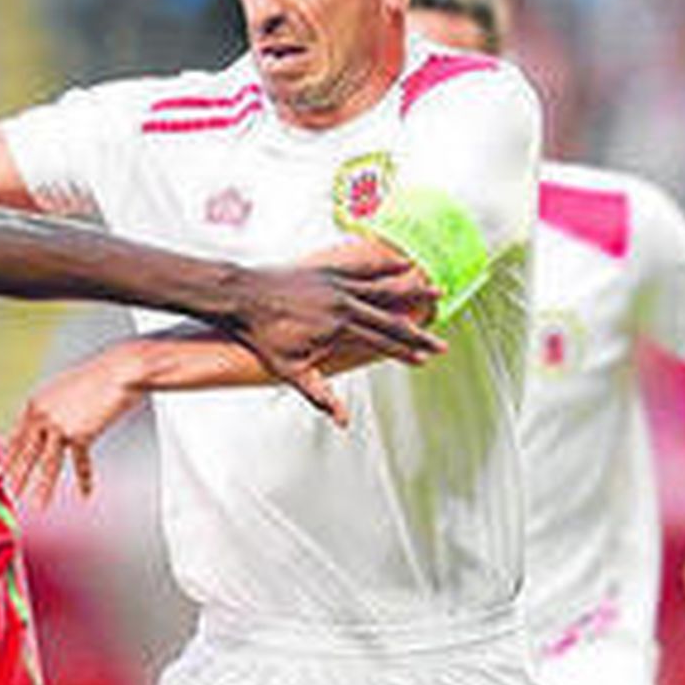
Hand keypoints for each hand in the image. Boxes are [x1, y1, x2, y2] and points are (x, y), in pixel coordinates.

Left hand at [4, 353, 143, 505]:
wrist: (118, 371)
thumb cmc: (96, 378)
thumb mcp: (65, 390)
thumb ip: (53, 409)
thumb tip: (49, 429)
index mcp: (36, 402)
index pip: (17, 436)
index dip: (8, 456)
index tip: (0, 472)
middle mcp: (42, 414)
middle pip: (25, 452)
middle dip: (16, 476)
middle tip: (8, 493)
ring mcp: (59, 425)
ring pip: (48, 463)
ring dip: (42, 488)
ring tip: (37, 506)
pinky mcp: (79, 433)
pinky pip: (80, 462)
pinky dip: (84, 478)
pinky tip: (85, 494)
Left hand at [221, 246, 443, 390]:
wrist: (243, 297)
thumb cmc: (263, 336)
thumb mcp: (290, 371)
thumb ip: (319, 395)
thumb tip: (343, 421)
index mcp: (339, 328)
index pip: (380, 343)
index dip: (404, 353)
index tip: (424, 360)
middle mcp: (345, 304)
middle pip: (391, 320)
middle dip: (418, 333)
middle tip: (441, 342)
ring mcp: (339, 285)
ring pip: (385, 289)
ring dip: (413, 292)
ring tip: (439, 292)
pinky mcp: (330, 271)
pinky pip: (365, 268)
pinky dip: (386, 266)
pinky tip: (405, 263)